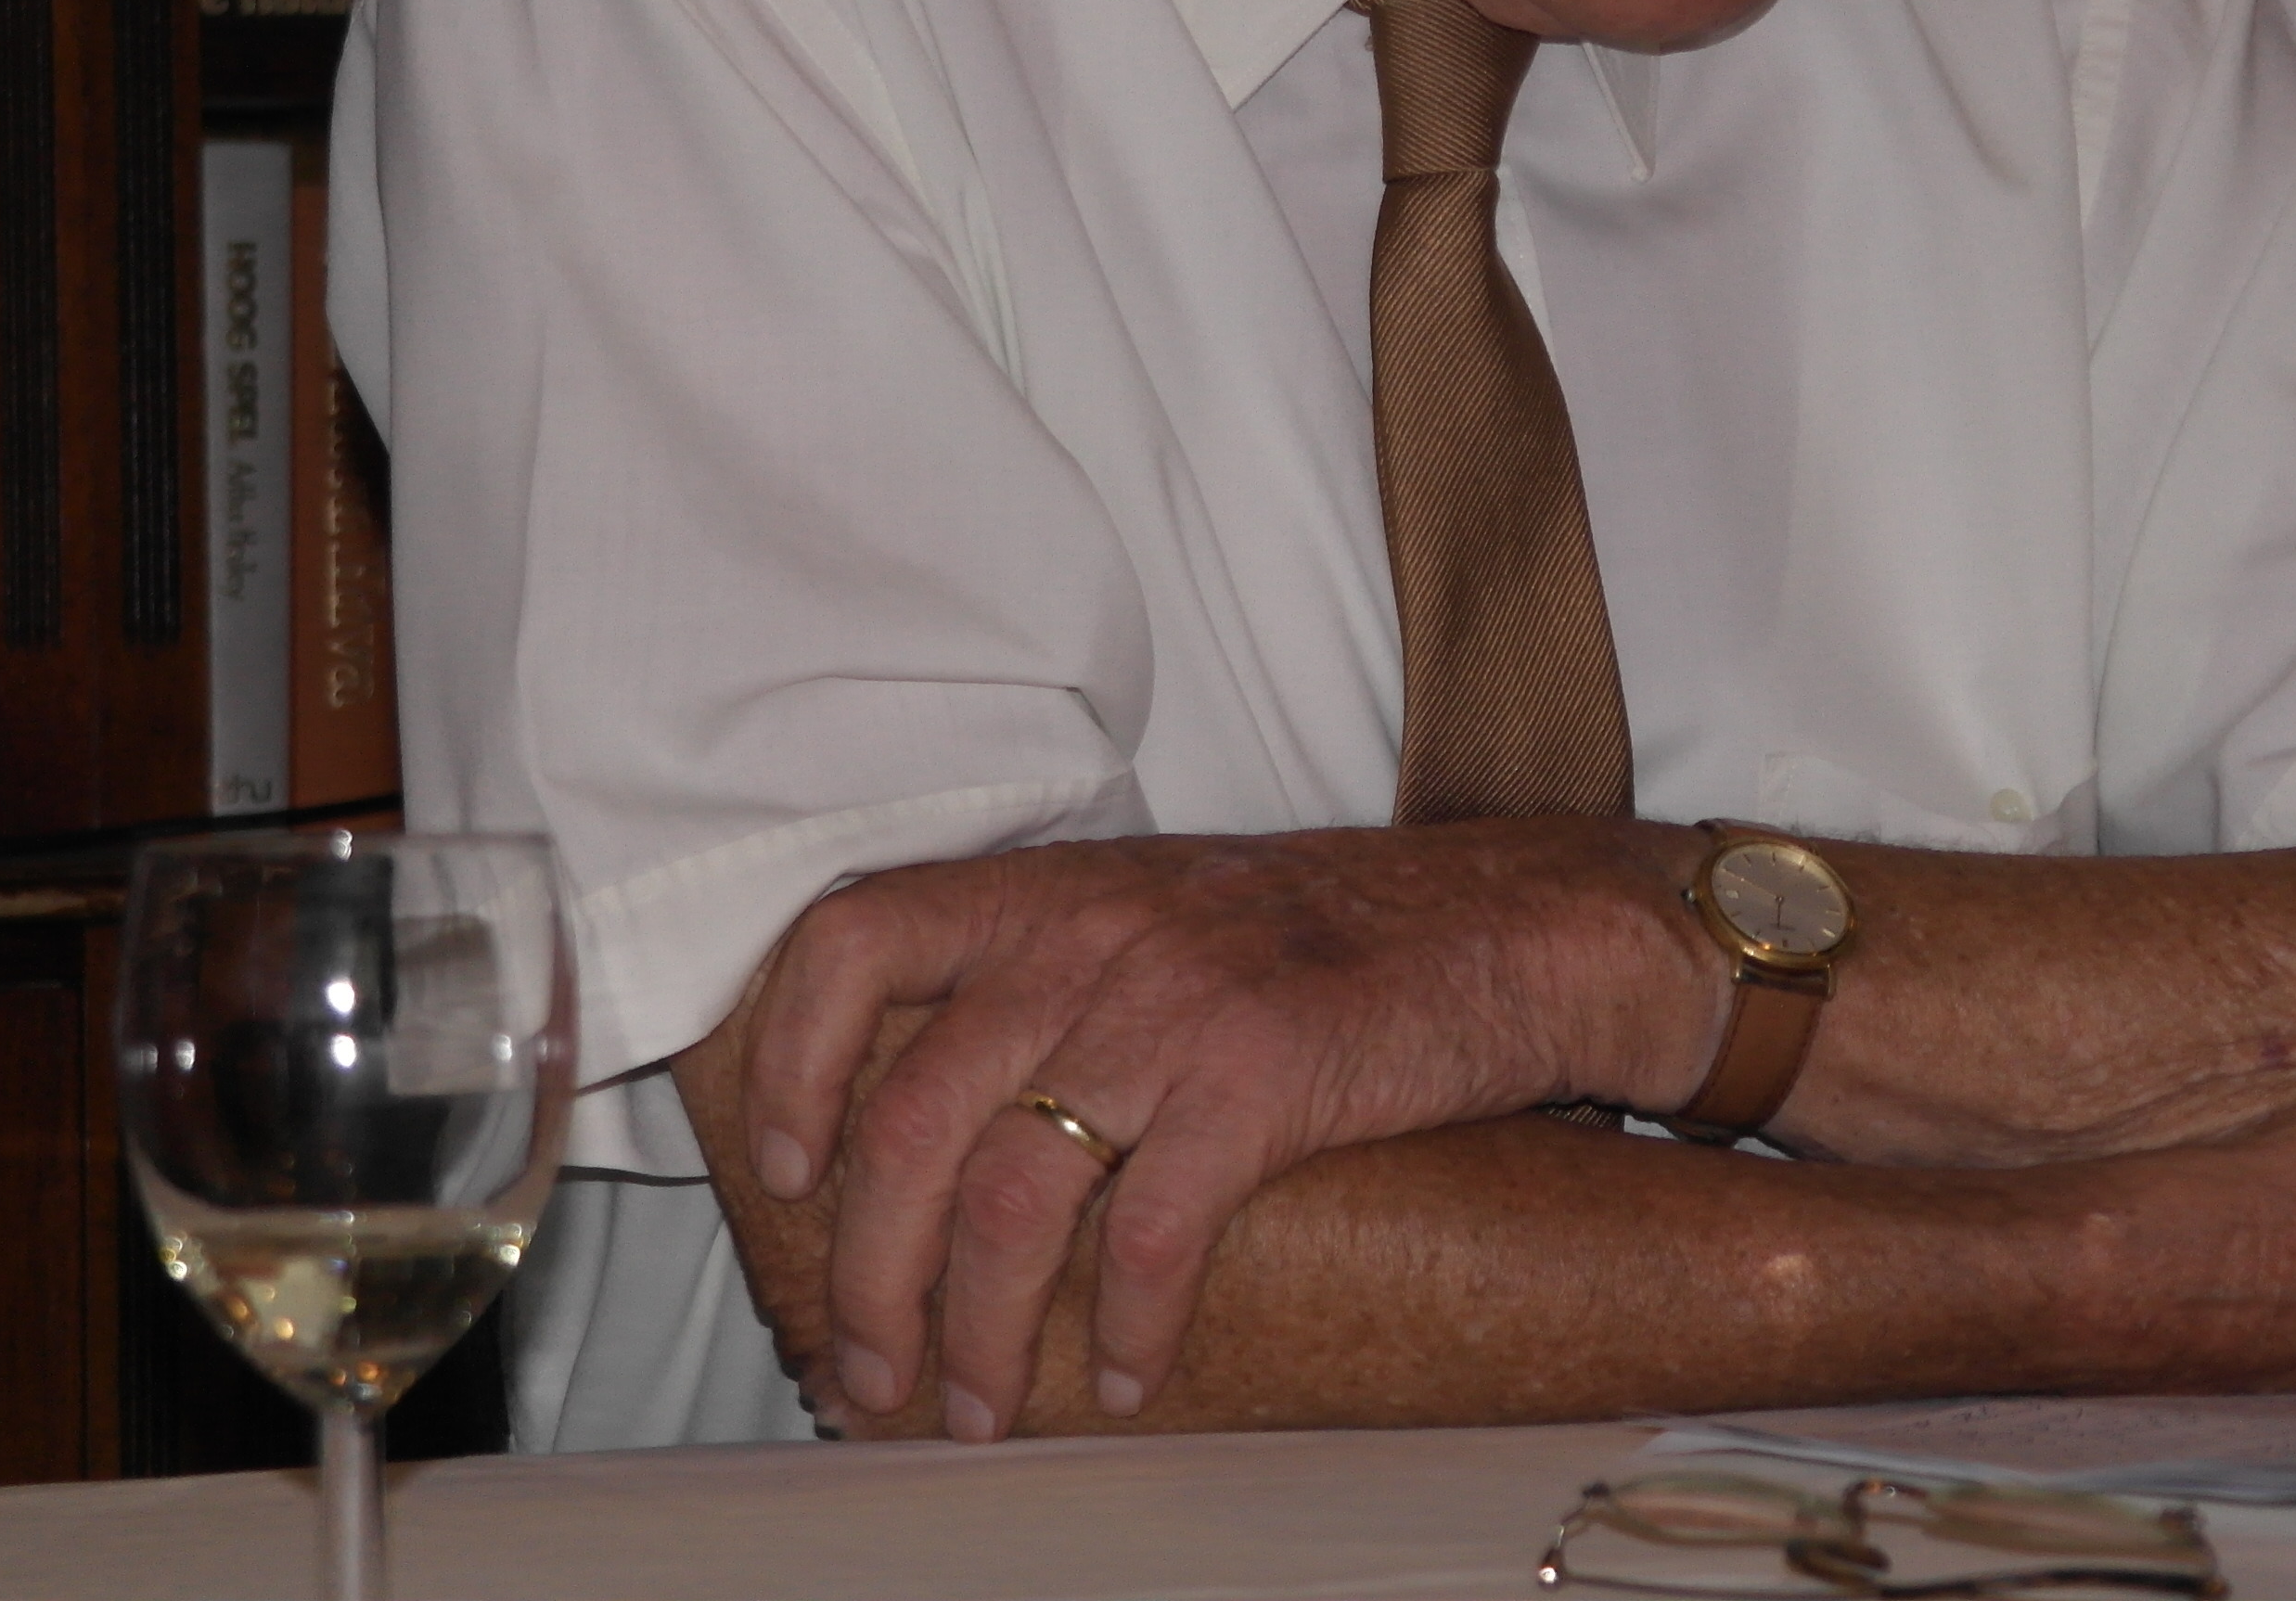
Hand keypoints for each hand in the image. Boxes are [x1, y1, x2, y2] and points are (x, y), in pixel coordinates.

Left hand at [714, 821, 1708, 1436]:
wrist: (1506, 921)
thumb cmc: (1327, 935)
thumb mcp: (1154, 911)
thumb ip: (1044, 975)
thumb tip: (929, 1118)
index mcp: (1050, 890)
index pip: (852, 936)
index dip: (793, 1057)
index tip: (789, 1166)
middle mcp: (1091, 934)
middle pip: (912, 1112)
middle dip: (870, 1266)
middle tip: (871, 1363)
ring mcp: (1175, 1003)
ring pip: (1012, 1188)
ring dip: (976, 1325)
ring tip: (975, 1406)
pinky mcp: (1263, 1076)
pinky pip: (1152, 1231)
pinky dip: (1124, 1326)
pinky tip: (1127, 1378)